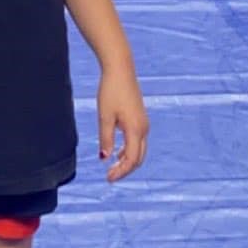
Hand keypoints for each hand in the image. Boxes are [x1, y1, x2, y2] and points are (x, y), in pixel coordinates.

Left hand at [98, 61, 148, 181]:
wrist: (120, 69)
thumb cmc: (111, 90)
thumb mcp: (105, 116)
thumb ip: (106, 138)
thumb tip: (104, 158)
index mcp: (135, 130)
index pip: (130, 159)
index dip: (120, 172)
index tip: (108, 178)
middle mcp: (143, 128)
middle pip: (138, 158)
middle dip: (125, 169)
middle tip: (110, 176)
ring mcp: (144, 123)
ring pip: (139, 150)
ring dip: (127, 160)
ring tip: (112, 167)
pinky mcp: (140, 117)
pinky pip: (138, 140)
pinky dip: (129, 150)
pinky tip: (116, 151)